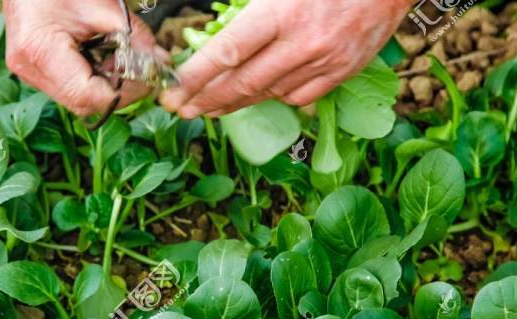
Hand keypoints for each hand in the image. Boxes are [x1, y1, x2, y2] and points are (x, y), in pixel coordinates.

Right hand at [5, 0, 168, 116]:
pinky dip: (95, 81)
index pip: (87, 95)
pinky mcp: (35, 73)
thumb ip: (133, 35)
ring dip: (108, 88)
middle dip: (119, 92)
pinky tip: (107, 63)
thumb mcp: (103, 5)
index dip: (122, 93)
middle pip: (83, 103)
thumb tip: (161, 61)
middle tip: (144, 72)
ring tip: (125, 63)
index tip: (147, 78)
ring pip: (78, 101)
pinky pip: (70, 90)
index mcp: (41, 49)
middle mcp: (31, 69)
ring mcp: (30, 74)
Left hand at [161, 0, 408, 117]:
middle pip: (242, 82)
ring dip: (233, 104)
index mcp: (281, 11)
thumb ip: (250, 11)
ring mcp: (324, 61)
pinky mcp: (342, 72)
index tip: (174, 90)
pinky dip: (274, 98)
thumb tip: (217, 40)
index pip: (227, 52)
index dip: (196, 76)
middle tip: (181, 109)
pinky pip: (298, 96)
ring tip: (209, 109)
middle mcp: (301, 42)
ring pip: (268, 92)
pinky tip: (255, 99)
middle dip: (206, 99)